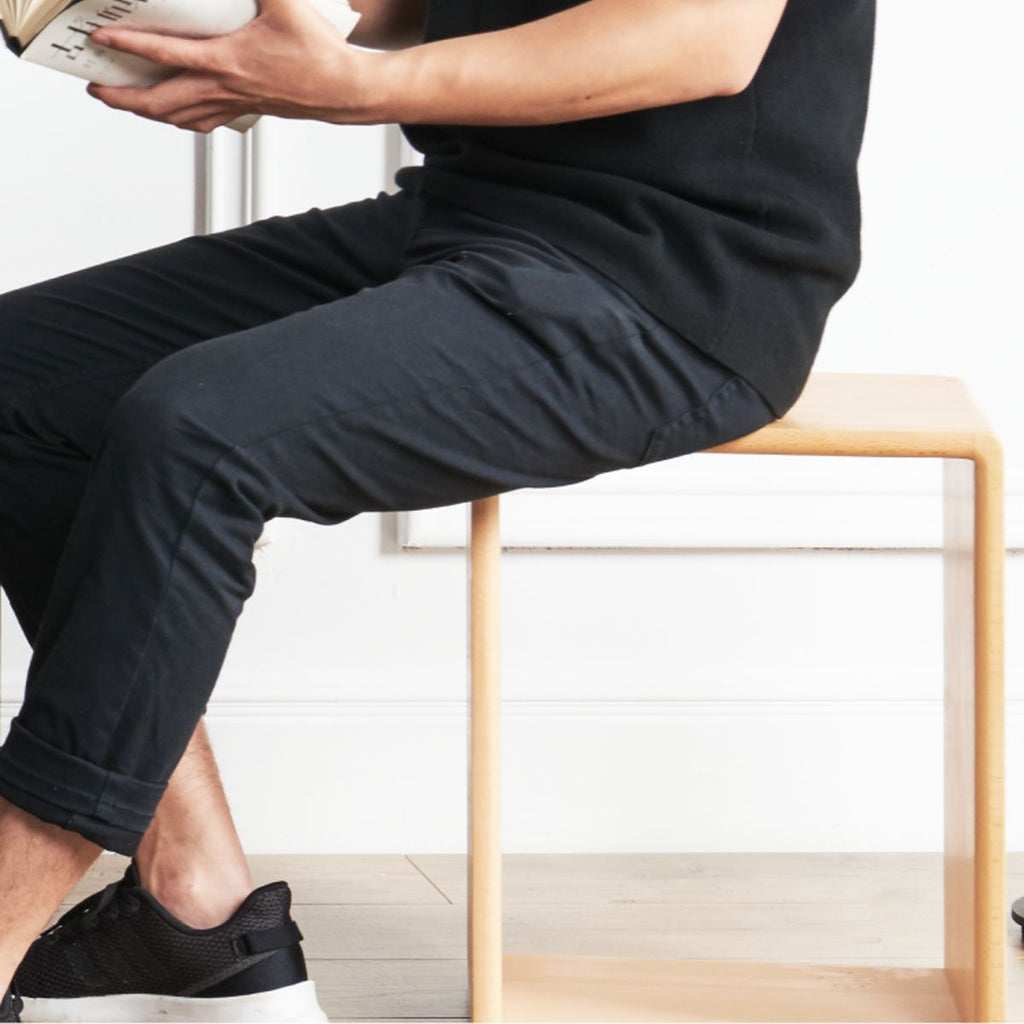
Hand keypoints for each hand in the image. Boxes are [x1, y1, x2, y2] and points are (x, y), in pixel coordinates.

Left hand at [86, 0, 381, 132]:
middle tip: (98, 91)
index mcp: (229, 61)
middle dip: (124, 99)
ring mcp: (236, 103)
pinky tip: (174, 114)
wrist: (346, 90)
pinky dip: (182, 119)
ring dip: (148, 113)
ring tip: (124, 104)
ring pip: (180, 117)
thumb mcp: (287, 3)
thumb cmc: (321, 54)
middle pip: (163, 102)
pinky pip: (205, 121)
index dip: (131, 47)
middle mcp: (226, 88)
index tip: (103, 41)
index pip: (168, 55)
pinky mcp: (247, 109)